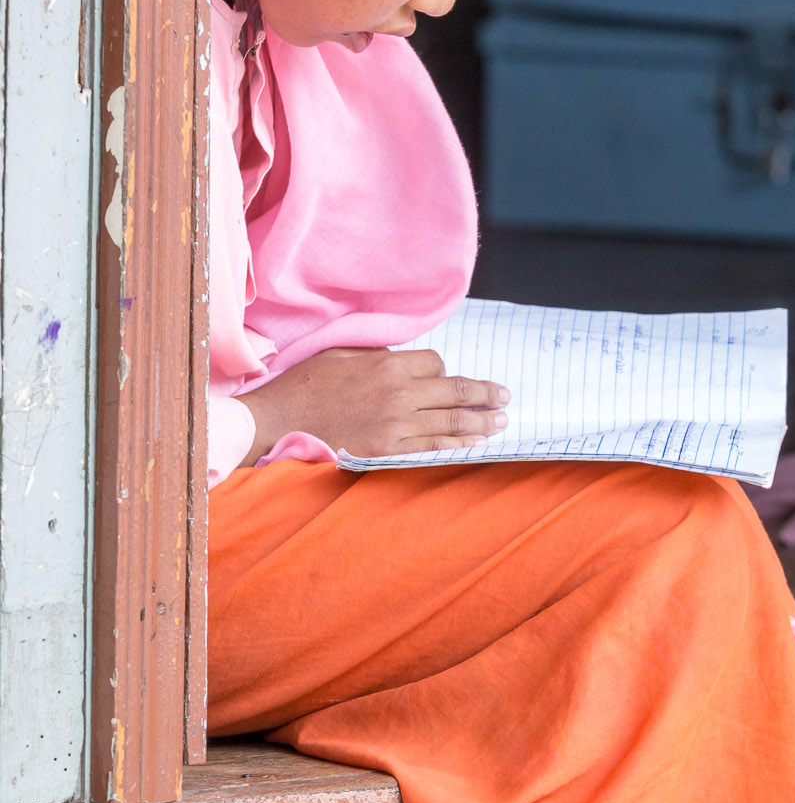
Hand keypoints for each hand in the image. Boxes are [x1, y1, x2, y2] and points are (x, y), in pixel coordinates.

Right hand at [240, 348, 509, 464]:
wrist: (279, 420)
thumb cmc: (306, 384)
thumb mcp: (342, 353)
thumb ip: (378, 354)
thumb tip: (401, 358)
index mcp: (388, 364)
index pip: (436, 364)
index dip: (443, 370)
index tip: (444, 377)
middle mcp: (399, 393)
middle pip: (455, 391)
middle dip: (485, 394)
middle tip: (505, 396)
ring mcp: (395, 424)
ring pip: (450, 421)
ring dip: (481, 421)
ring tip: (501, 421)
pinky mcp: (388, 449)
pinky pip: (432, 446)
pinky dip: (457, 443)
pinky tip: (475, 443)